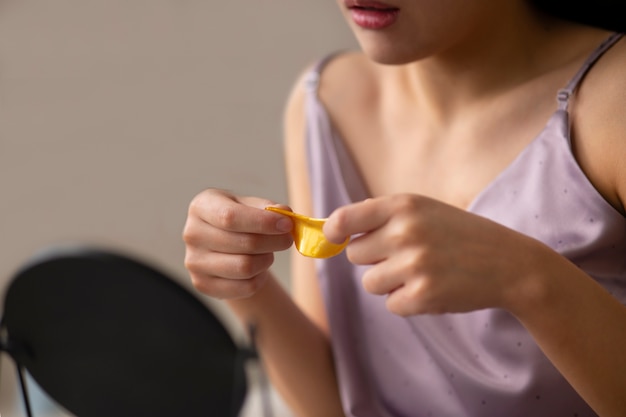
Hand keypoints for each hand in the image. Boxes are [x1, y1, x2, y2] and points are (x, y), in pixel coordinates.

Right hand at [183, 188, 293, 298]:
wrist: (222, 242)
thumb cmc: (239, 218)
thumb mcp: (250, 205)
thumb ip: (269, 208)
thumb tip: (285, 214)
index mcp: (202, 207)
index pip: (231, 217)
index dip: (263, 222)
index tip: (287, 225)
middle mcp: (192, 234)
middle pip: (244, 243)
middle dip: (274, 242)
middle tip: (287, 239)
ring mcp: (194, 262)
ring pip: (245, 267)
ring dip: (266, 260)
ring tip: (268, 252)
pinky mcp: (202, 284)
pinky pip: (244, 287)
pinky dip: (260, 278)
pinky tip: (258, 268)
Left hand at [323, 194, 542, 315]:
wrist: (509, 263)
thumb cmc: (461, 234)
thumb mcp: (425, 209)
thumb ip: (383, 215)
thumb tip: (335, 227)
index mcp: (403, 205)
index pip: (345, 219)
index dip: (334, 231)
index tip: (334, 237)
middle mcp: (405, 232)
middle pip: (354, 255)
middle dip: (373, 258)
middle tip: (405, 255)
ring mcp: (414, 265)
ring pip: (370, 283)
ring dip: (389, 283)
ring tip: (422, 272)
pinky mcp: (423, 296)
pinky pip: (391, 304)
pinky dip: (407, 301)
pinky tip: (433, 287)